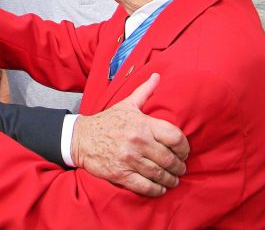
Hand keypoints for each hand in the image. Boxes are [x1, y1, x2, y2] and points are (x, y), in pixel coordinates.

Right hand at [72, 73, 188, 196]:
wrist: (80, 138)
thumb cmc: (106, 122)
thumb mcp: (126, 104)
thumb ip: (144, 91)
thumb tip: (157, 76)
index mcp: (142, 124)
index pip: (175, 137)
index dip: (184, 147)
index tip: (184, 151)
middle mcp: (137, 142)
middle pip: (170, 159)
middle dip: (179, 166)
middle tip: (180, 168)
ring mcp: (129, 159)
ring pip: (160, 174)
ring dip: (170, 179)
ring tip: (173, 179)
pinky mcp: (120, 174)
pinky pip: (146, 186)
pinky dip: (157, 189)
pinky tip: (160, 188)